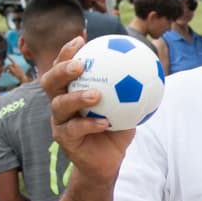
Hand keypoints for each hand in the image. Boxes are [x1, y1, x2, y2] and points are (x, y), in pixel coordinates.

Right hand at [41, 36, 135, 180]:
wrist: (107, 160)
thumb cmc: (116, 129)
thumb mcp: (127, 107)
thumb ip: (133, 88)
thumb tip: (151, 66)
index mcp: (71, 91)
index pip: (63, 67)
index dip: (66, 52)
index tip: (81, 39)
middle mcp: (60, 104)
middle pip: (50, 82)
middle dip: (61, 70)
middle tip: (80, 65)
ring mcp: (59, 122)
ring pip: (59, 105)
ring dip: (77, 97)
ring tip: (96, 94)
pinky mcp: (64, 139)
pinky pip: (74, 129)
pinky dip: (89, 124)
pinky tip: (104, 122)